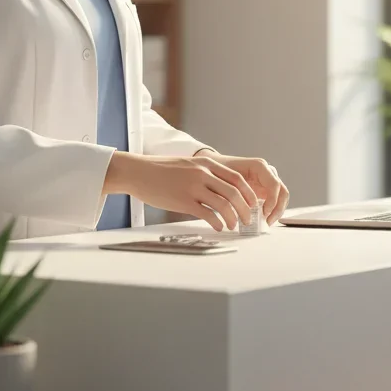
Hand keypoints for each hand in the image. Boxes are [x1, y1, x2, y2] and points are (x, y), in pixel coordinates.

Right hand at [104, 152, 258, 231]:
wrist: (138, 171)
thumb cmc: (161, 170)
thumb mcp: (188, 165)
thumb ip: (205, 174)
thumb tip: (222, 190)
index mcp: (207, 163)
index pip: (238, 179)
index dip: (249, 194)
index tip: (253, 204)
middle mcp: (203, 173)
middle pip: (235, 192)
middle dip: (246, 209)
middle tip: (247, 219)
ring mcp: (193, 186)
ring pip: (224, 204)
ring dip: (234, 218)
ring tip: (234, 226)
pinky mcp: (183, 200)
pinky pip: (208, 213)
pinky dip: (218, 222)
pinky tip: (219, 226)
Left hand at [195, 150, 288, 224]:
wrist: (215, 167)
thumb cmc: (219, 171)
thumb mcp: (224, 179)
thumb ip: (234, 192)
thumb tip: (241, 209)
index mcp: (259, 166)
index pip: (274, 184)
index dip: (272, 200)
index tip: (264, 213)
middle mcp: (267, 173)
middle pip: (282, 191)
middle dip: (278, 208)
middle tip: (268, 221)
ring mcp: (267, 181)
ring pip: (282, 197)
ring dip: (277, 211)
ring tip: (267, 222)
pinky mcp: (265, 190)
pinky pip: (275, 201)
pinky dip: (272, 211)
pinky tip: (264, 219)